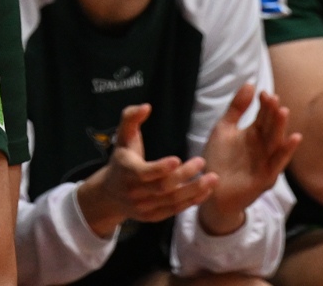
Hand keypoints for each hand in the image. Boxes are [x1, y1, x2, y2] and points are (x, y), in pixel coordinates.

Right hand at [75, 104, 216, 236]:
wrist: (110, 194)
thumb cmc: (122, 159)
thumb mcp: (122, 137)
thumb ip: (131, 118)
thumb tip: (146, 106)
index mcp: (127, 171)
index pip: (144, 173)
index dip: (161, 168)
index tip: (178, 159)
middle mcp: (135, 192)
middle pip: (163, 187)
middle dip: (184, 176)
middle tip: (202, 162)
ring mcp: (144, 207)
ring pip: (171, 201)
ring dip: (194, 191)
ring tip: (213, 179)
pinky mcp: (153, 217)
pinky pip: (174, 210)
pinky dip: (191, 202)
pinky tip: (206, 191)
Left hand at [196, 84, 299, 234]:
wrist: (210, 189)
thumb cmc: (218, 159)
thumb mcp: (224, 128)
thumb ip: (236, 108)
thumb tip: (250, 83)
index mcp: (254, 134)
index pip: (263, 116)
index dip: (265, 105)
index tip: (264, 93)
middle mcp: (263, 147)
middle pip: (271, 127)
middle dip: (272, 113)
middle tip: (273, 98)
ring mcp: (265, 161)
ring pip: (276, 142)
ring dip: (281, 128)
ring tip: (284, 111)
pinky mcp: (265, 177)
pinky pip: (278, 163)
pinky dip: (286, 151)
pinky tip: (294, 138)